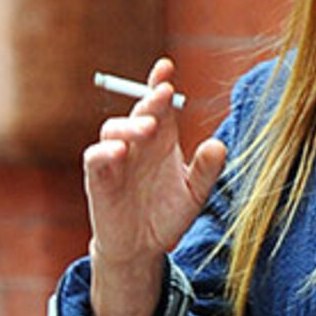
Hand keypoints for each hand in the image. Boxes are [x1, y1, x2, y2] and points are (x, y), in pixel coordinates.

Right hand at [83, 58, 226, 315]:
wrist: (142, 247)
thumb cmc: (167, 214)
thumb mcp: (194, 194)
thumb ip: (206, 170)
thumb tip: (219, 145)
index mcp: (162, 139)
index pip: (159, 105)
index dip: (159, 84)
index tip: (167, 68)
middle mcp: (138, 143)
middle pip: (139, 112)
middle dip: (150, 101)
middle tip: (164, 94)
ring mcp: (116, 158)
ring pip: (114, 129)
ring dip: (130, 125)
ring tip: (149, 128)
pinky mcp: (99, 178)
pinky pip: (96, 158)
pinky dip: (105, 152)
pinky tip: (119, 151)